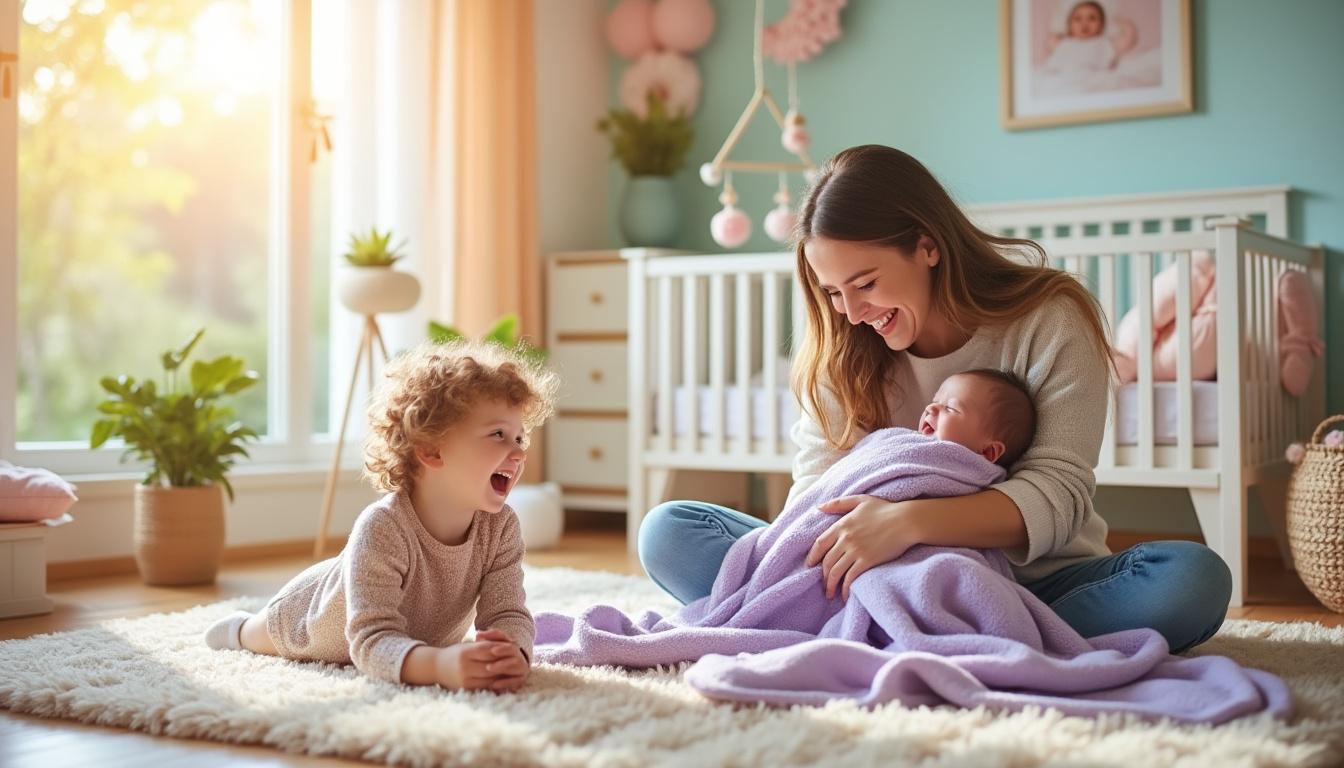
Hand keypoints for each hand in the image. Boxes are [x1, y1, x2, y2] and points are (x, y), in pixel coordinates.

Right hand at [435, 631, 528, 691]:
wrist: (435, 667)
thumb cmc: (455, 654)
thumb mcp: (467, 646)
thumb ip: (484, 646)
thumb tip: (505, 647)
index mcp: (465, 653)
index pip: (488, 650)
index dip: (500, 649)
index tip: (512, 648)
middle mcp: (465, 667)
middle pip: (491, 665)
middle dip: (504, 663)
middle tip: (517, 660)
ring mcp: (465, 679)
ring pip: (491, 678)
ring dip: (502, 675)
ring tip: (512, 671)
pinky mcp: (466, 689)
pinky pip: (485, 687)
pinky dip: (495, 684)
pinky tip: (502, 680)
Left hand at [804, 495, 919, 600]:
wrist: (906, 520)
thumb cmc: (885, 509)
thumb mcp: (860, 501)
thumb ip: (839, 503)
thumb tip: (819, 507)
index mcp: (841, 525)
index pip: (819, 544)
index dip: (812, 557)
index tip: (810, 566)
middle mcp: (845, 539)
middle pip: (826, 561)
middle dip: (823, 576)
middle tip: (824, 585)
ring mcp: (855, 550)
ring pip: (835, 572)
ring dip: (830, 586)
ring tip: (830, 594)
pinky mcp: (867, 561)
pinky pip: (850, 578)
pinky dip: (845, 589)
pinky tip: (845, 596)